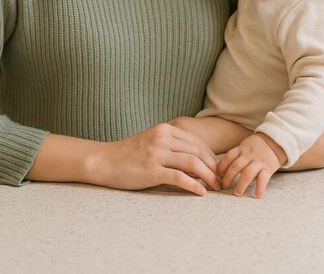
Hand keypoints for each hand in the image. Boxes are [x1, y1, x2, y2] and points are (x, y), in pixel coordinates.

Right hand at [88, 123, 220, 195]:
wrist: (103, 161)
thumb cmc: (128, 155)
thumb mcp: (151, 143)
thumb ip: (171, 147)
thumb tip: (196, 161)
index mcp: (164, 129)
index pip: (197, 142)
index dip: (211, 157)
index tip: (217, 170)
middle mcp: (162, 138)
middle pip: (198, 152)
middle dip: (213, 168)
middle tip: (220, 181)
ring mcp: (156, 153)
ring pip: (193, 163)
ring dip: (208, 177)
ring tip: (214, 188)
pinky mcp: (151, 170)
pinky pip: (179, 177)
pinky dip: (194, 185)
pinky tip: (200, 193)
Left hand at [218, 132, 285, 198]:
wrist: (275, 141)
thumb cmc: (256, 146)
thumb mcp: (244, 145)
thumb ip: (236, 155)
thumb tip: (220, 168)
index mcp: (241, 149)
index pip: (228, 157)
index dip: (221, 167)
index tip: (217, 175)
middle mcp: (249, 155)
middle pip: (236, 166)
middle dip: (228, 177)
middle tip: (224, 187)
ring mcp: (259, 161)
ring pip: (247, 174)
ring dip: (241, 185)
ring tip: (237, 193)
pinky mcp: (269, 168)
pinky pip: (263, 179)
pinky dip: (260, 188)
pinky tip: (257, 196)